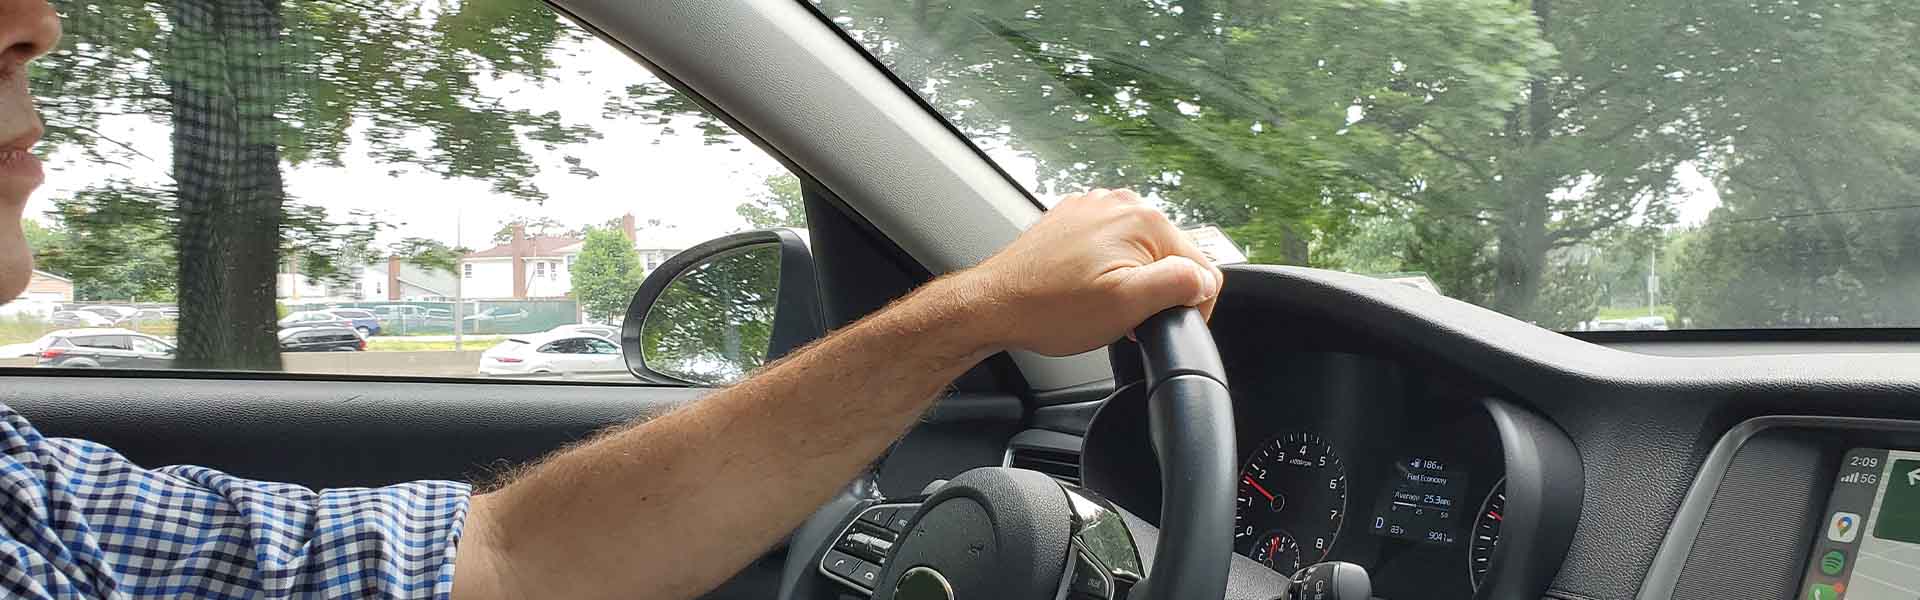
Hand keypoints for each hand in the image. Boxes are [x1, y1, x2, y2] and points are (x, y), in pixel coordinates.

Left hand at [962, 188, 1224, 356]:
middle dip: (1158, 291)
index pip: (1201, 266)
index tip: (1159, 325)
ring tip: (1102, 304)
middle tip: (1125, 318)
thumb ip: (1179, 285)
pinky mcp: (1076, 219)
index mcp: (1143, 219)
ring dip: (1134, 281)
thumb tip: (1205, 281)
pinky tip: (1086, 289)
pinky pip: (1113, 245)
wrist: (995, 305)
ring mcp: (1096, 208)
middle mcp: (1122, 202)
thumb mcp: (1128, 305)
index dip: (1189, 306)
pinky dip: (1109, 269)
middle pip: (1171, 256)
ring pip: (1142, 252)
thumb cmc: (1051, 309)